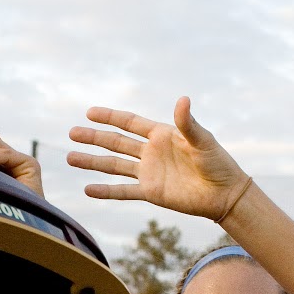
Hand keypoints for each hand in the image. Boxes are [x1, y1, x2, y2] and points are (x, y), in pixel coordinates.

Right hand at [68, 98, 249, 221]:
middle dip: (94, 138)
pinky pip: (124, 191)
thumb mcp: (203, 140)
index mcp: (161, 134)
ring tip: (69, 158)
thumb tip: (182, 99)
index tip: (89, 112)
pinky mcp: (151, 192)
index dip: (109, 117)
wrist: (224, 194)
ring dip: (93, 162)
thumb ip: (188, 123)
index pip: (129, 123)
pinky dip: (106, 191)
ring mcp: (149, 172)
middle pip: (116, 142)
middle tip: (71, 133)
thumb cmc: (217, 163)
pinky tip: (88, 189)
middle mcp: (151, 152)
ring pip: (114, 165)